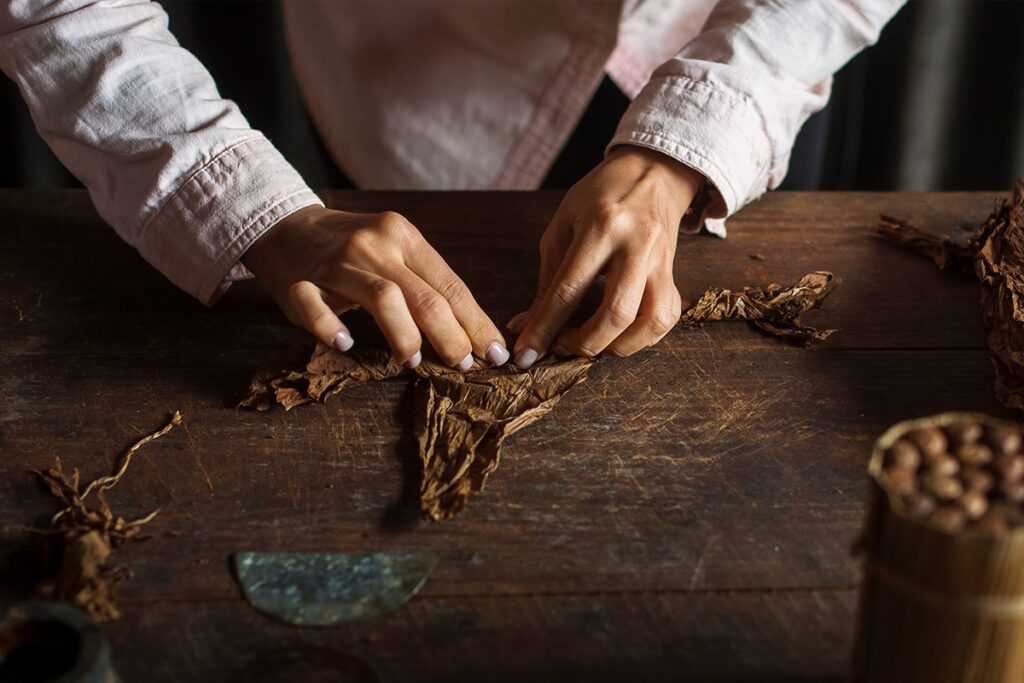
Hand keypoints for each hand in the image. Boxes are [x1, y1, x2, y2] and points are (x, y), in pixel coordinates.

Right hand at [242, 205, 509, 368]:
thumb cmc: (354, 250)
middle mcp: (374, 244)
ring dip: (405, 337)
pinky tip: (346, 345)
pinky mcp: (299, 283)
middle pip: (424, 297)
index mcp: (403, 236)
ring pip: (382, 299)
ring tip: (414, 362)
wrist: (287, 228)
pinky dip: (332, 329)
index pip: (451, 285)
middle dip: (451, 337)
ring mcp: (336, 263)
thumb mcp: (395, 251)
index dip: (476, 323)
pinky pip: (316, 308)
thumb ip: (427, 284)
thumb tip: (472, 332)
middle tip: (463, 365)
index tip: (495, 353)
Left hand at [509, 146, 703, 366]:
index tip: (525, 354)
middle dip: (583, 344)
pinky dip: (642, 337)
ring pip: (649, 323)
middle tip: (560, 346)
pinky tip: (619, 334)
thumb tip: (525, 326)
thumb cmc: (600, 196)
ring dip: (617, 347)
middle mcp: (636, 245)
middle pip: (615, 314)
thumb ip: (546, 280)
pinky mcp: (675, 273)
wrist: (653, 172)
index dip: (544, 328)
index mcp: (600, 226)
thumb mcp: (563, 226)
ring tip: (592, 342)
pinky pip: (665, 319)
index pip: (568, 290)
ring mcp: (662, 261)